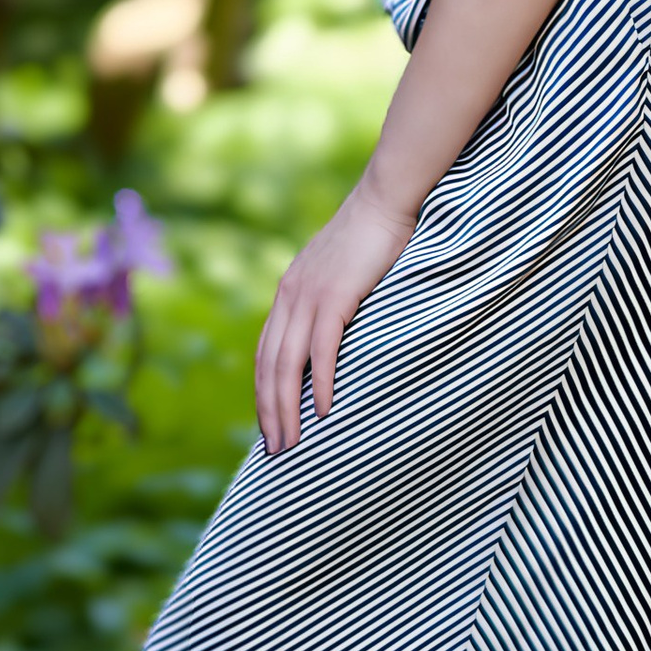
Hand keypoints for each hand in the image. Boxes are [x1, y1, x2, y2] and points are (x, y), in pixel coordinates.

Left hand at [254, 176, 419, 453]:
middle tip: (277, 450)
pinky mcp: (336, 296)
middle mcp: (290, 296)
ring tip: (293, 442)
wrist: (386, 200)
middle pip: (270, 365)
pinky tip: (324, 410)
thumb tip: (335, 332)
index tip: (269, 426)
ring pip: (288, 364)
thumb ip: (330, 300)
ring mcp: (310, 295)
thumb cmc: (373, 237)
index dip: (264, 393)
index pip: (266, 353)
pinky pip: (322, 349)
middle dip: (270, 411)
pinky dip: (321, 382)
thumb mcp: (340, 273)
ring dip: (288, 407)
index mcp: (288, 292)